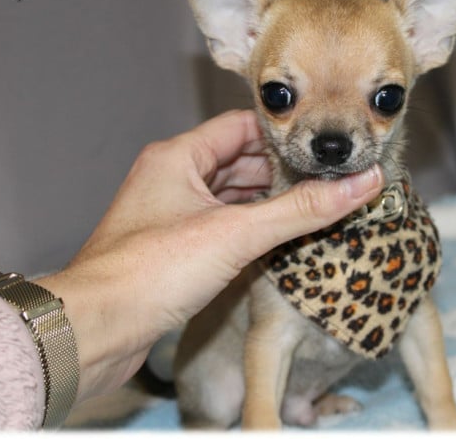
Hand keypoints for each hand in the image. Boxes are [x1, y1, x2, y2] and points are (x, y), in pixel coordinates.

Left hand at [35, 110, 383, 401]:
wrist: (96, 329)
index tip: (323, 145)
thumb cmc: (149, 272)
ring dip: (267, 203)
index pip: (240, 127)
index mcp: (177, 158)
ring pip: (229, 197)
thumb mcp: (236, 233)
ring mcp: (170, 215)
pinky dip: (249, 230)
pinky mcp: (172, 250)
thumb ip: (300, 210)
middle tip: (329, 179)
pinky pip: (220, 228)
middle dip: (282, 172)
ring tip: (314, 207)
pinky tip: (279, 240)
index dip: (284, 134)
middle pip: (238, 162)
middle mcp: (171, 180)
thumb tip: (360, 184)